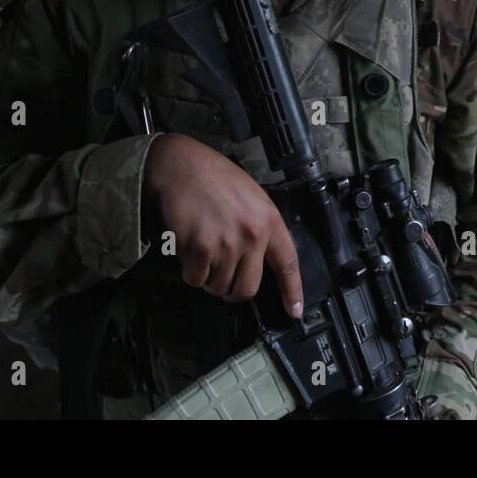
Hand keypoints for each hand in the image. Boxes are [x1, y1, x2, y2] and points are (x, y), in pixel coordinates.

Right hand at [143, 133, 302, 316]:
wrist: (182, 166)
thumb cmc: (216, 178)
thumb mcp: (253, 197)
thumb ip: (261, 227)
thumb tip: (259, 260)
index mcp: (270, 220)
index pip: (288, 263)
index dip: (292, 290)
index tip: (294, 311)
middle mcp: (252, 235)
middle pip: (247, 288)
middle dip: (233, 290)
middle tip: (222, 278)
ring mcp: (226, 244)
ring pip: (218, 286)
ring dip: (208, 278)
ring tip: (203, 252)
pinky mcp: (200, 248)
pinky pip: (195, 279)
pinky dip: (190, 272)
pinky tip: (188, 249)